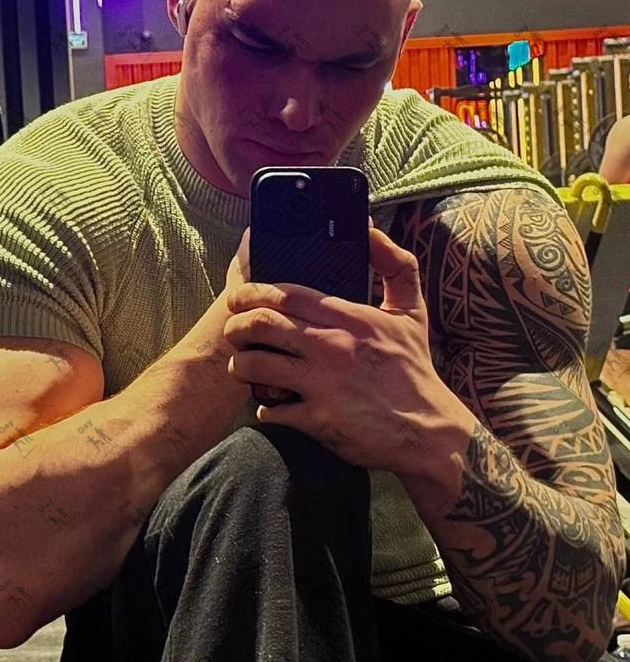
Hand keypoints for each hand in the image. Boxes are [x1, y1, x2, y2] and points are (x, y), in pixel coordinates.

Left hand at [223, 223, 457, 471]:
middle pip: (263, 324)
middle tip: (233, 330)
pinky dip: (263, 407)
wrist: (428, 431)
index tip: (240, 297)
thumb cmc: (414, 370)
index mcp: (350, 318)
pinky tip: (267, 405)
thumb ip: (396, 265)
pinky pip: (272, 410)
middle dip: (237, 325)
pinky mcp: (317, 421)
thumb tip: (371, 230)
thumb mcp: (412, 311)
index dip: (253, 292)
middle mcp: (332, 347)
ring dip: (240, 364)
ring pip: (256, 365)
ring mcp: (322, 385)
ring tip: (240, 365)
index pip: (286, 294)